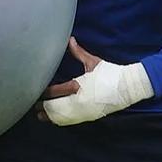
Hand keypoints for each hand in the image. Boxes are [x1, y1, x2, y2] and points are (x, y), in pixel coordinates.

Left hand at [37, 37, 153, 125]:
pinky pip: (71, 121)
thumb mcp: (93, 62)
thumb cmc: (111, 73)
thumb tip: (70, 39)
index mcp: (78, 86)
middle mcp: (79, 101)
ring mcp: (84, 111)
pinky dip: (61, 120)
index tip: (36, 91)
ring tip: (39, 114)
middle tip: (33, 104)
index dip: (44, 92)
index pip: (55, 91)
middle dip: (44, 106)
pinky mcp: (89, 117)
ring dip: (50, 116)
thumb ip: (78, 52)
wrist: (128, 87)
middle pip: (55, 107)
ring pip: (62, 117)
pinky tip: (54, 120)